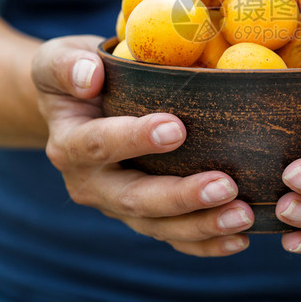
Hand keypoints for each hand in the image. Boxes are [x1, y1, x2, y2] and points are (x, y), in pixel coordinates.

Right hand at [31, 35, 253, 256]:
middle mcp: (91, 183)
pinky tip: (241, 239)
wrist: (75, 106)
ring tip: (242, 217)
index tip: (177, 129)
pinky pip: (173, 237)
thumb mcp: (58, 58)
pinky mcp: (142, 216)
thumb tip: (88, 76)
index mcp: (70, 144)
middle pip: (134, 198)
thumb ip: (66, 65)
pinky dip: (205, 243)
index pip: (100, 144)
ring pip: (158, 225)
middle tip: (225, 186)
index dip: (136, 139)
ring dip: (202, 225)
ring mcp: (117, 205)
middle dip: (181, 196)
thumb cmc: (77, 73)